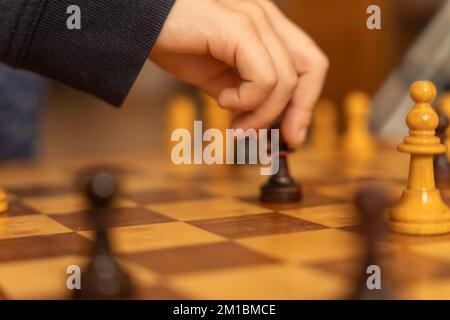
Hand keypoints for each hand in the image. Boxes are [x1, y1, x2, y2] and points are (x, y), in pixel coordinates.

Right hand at [150, 0, 328, 146]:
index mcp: (266, 28)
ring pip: (284, 82)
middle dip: (298, 112)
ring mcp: (255, 19)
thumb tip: (263, 122)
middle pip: (312, 68)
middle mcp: (267, 18)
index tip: (292, 135)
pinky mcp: (238, 28)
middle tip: (275, 140)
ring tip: (233, 122)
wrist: (137, 24)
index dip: (306, 103)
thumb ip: (244, 94)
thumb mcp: (218, 76)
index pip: (308, 64)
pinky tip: (222, 100)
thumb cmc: (174, 43)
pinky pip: (263, 80)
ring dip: (260, 115)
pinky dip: (246, 101)